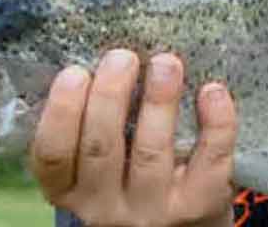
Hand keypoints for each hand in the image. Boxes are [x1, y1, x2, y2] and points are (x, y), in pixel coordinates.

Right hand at [30, 50, 238, 226]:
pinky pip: (209, 161)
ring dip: (158, 101)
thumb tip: (101, 58)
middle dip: (110, 95)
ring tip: (166, 62)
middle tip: (122, 56)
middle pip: (101, 149)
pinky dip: (215, 124)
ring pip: (151, 152)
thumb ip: (91, 129)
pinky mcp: (198, 206)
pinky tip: (212, 92)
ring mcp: (153, 210)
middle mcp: (105, 208)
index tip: (75, 71)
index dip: (61, 112)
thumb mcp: (96, 170)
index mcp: (71, 191)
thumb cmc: (131, 184)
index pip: (52, 156)